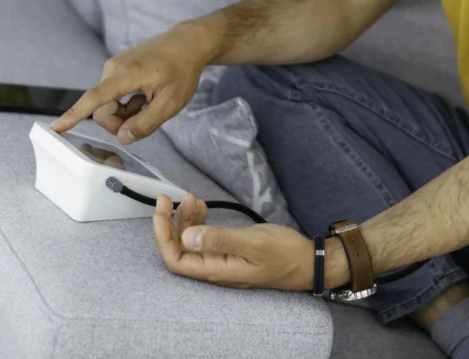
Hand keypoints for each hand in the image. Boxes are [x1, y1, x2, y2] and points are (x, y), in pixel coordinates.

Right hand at [50, 27, 207, 142]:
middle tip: (147, 115)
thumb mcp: (171, 103)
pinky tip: (145, 95)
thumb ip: (146, 123)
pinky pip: (113, 96)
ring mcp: (113, 68)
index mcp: (125, 75)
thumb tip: (123, 138)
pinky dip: (127, 103)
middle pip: (103, 111)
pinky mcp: (116, 69)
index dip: (74, 115)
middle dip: (121, 122)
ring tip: (149, 101)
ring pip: (108, 105)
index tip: (56, 127)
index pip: (94, 99)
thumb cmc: (182, 70)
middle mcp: (113, 69)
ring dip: (126, 112)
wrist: (188, 43)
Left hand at [153, 193, 313, 290]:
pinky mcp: (229, 252)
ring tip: (192, 198)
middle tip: (169, 197)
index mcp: (216, 271)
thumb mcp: (253, 243)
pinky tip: (203, 208)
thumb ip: (220, 240)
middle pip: (180, 250)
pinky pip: (205, 238)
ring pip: (192, 242)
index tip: (160, 211)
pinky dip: (200, 222)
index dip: (163, 237)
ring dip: (186, 220)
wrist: (308, 262)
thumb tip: (187, 238)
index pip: (176, 260)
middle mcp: (214, 269)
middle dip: (170, 223)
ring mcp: (222, 261)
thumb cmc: (284, 253)